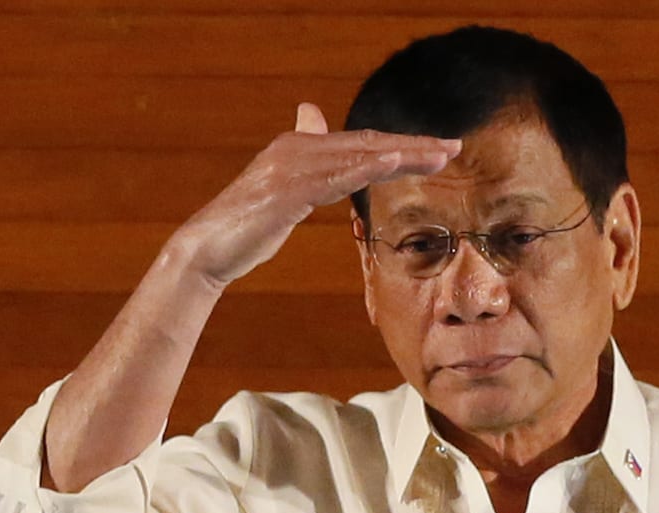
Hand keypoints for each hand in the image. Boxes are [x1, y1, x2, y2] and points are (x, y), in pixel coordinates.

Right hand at [172, 103, 461, 288]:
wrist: (206, 250)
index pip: (361, 144)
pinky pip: (338, 173)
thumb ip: (304, 161)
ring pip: (359, 154)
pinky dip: (369, 164)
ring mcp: (292, 166)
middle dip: (413, 145)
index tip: (438, 151)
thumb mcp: (282, 191)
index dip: (401, 146)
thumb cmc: (246, 227)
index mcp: (299, 148)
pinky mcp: (288, 189)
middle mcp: (297, 148)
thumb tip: (311, 116)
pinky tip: (397, 161)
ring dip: (403, 152)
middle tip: (453, 147)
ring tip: (440, 154)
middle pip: (367, 142)